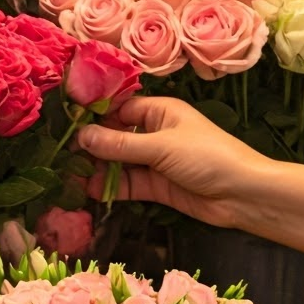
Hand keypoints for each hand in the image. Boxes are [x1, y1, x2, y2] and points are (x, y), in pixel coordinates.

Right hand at [77, 96, 273, 230]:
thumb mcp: (161, 146)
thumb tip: (82, 136)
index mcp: (160, 111)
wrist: (243, 195)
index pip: (119, 108)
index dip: (94, 115)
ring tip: (68, 175)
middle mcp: (155, 132)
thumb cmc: (208, 157)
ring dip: (98, 169)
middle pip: (115, 136)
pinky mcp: (157, 187)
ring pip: (119, 162)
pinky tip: (89, 191)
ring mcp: (155, 161)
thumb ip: (120, 144)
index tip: (65, 124)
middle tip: (60, 154)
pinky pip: (128, 184)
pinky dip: (110, 187)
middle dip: (91, 145)